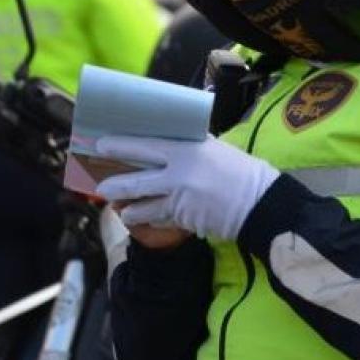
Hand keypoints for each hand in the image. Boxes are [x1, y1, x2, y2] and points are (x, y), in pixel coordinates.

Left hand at [96, 136, 279, 240]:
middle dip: (114, 184)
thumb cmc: (239, 171)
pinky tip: (143, 220)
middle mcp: (178, 174)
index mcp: (186, 150)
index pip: (144, 146)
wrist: (259, 203)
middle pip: (136, 180)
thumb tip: (167, 139)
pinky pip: (159, 220)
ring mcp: (179, 199)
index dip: (120, 146)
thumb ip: (190, 144)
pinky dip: (150, 220)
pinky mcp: (183, 220)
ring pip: (143, 206)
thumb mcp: (214, 148)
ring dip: (128, 209)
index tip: (101, 145)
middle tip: (100, 186)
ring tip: (120, 209)